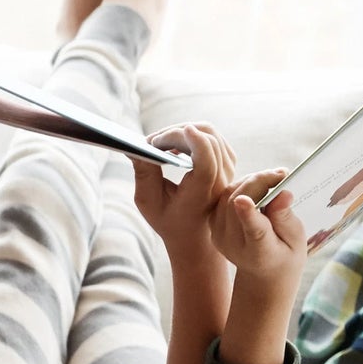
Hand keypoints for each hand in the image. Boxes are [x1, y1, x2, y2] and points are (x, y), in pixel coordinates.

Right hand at [133, 125, 235, 263]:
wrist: (194, 233)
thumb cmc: (169, 219)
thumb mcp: (148, 202)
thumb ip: (144, 174)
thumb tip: (134, 149)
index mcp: (201, 194)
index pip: (206, 164)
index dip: (196, 143)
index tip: (181, 130)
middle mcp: (220, 181)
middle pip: (208, 141)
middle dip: (177, 133)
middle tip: (152, 142)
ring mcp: (228, 170)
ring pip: (211, 134)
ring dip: (183, 131)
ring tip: (161, 143)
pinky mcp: (227, 162)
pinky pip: (213, 136)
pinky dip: (193, 134)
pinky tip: (175, 144)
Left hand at [209, 165, 311, 288]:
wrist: (263, 271)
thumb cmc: (285, 254)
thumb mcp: (296, 240)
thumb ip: (286, 219)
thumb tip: (282, 194)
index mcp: (259, 252)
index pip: (253, 232)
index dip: (248, 215)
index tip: (243, 201)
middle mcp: (233, 244)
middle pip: (239, 205)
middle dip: (260, 182)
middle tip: (282, 174)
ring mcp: (219, 233)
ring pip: (229, 194)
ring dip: (251, 180)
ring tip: (274, 177)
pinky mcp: (213, 223)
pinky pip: (225, 194)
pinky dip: (242, 184)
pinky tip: (259, 184)